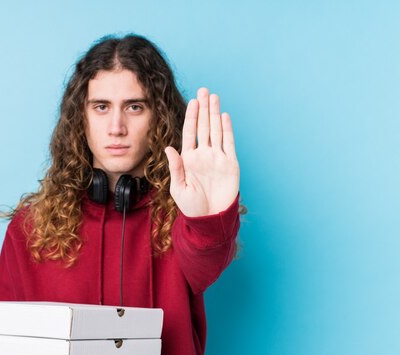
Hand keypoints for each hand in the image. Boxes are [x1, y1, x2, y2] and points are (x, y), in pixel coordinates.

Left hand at [165, 87, 238, 216]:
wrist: (210, 219)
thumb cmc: (191, 207)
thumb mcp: (178, 188)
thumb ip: (176, 167)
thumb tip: (169, 148)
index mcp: (189, 159)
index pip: (190, 133)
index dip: (191, 117)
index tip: (192, 101)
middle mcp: (203, 155)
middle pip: (204, 127)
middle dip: (203, 108)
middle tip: (203, 90)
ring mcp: (217, 158)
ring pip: (216, 131)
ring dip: (215, 114)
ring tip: (213, 97)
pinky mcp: (230, 164)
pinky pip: (228, 143)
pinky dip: (227, 130)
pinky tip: (224, 116)